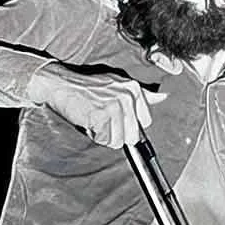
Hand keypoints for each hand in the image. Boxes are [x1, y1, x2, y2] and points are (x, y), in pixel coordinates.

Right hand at [25, 63, 167, 146]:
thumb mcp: (118, 84)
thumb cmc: (88, 87)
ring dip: (105, 135)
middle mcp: (127, 96)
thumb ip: (142, 94)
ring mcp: (114, 106)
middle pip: (133, 135)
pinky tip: (89, 120)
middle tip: (103, 118)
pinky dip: (95, 134)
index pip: (146, 122)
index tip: (117, 118)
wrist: (61, 84)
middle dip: (117, 133)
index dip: (129, 125)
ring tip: (95, 118)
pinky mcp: (101, 117)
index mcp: (134, 89)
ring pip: (118, 140)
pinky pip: (104, 139)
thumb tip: (163, 96)